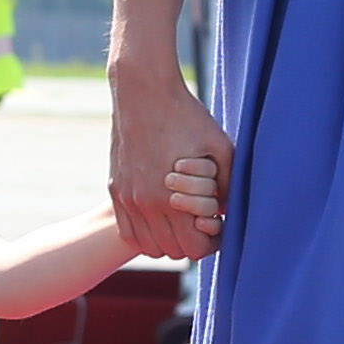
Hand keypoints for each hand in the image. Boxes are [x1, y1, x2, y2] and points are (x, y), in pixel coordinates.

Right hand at [109, 63, 227, 259]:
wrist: (143, 92)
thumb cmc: (186, 116)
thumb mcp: (220, 148)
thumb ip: (228, 185)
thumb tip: (227, 211)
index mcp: (172, 199)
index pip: (193, 249)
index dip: (211, 243)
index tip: (217, 227)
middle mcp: (145, 204)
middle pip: (172, 251)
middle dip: (191, 242)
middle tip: (202, 223)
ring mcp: (127, 198)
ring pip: (148, 246)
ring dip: (168, 240)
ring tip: (182, 221)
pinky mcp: (115, 189)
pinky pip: (128, 231)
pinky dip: (145, 233)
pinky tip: (160, 215)